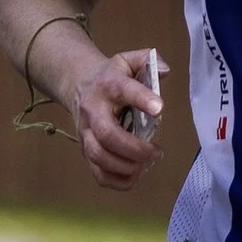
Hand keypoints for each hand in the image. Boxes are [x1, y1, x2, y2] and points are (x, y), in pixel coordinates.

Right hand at [69, 45, 165, 192]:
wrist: (77, 85)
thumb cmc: (110, 76)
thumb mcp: (127, 61)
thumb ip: (146, 59)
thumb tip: (165, 71)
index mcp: (108, 85)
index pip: (123, 90)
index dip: (141, 99)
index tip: (160, 108)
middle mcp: (93, 110)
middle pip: (107, 134)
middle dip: (133, 148)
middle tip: (156, 152)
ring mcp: (86, 132)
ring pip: (98, 156)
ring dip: (125, 166)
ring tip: (146, 165)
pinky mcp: (85, 150)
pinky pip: (96, 173)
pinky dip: (116, 181)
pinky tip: (134, 176)